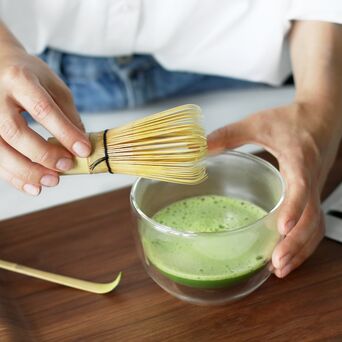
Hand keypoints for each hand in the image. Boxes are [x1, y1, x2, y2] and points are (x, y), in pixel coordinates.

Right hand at [0, 39, 90, 194]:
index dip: (65, 133)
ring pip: (0, 149)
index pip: (43, 109)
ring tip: (52, 180)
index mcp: (19, 80)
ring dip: (27, 171)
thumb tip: (81, 146)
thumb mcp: (54, 87)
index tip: (84, 150)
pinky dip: (14, 177)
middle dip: (44, 154)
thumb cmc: (30, 77)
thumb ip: (68, 115)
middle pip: (15, 132)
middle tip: (66, 166)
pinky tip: (33, 187)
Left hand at [208, 101, 341, 276]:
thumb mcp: (258, 123)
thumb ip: (229, 135)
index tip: (281, 228)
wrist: (323, 115)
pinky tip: (288, 253)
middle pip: (312, 218)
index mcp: (299, 160)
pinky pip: (314, 223)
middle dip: (296, 243)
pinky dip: (304, 242)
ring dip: (301, 249)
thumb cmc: (292, 119)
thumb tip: (199, 149)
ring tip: (280, 269)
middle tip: (275, 263)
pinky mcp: (313, 194)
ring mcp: (315, 189)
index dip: (293, 208)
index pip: (300, 187)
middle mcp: (311, 179)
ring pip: (316, 225)